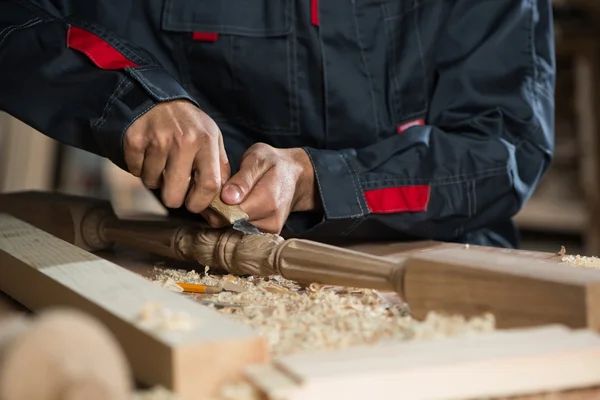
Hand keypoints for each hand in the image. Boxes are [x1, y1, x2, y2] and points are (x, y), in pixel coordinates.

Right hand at [123, 99, 229, 211]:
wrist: (157, 97)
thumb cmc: (190, 125)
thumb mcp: (212, 139)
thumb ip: (220, 168)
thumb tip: (224, 200)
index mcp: (206, 142)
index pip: (210, 185)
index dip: (201, 203)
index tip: (194, 205)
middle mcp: (183, 141)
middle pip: (174, 194)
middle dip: (173, 199)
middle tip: (174, 189)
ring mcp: (157, 140)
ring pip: (152, 183)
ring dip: (156, 179)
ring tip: (162, 162)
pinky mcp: (135, 140)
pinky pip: (136, 171)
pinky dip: (140, 168)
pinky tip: (149, 154)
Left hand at [202, 143, 319, 233]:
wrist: (295, 176)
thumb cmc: (273, 164)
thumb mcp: (257, 159)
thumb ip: (243, 179)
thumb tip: (227, 198)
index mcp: (268, 200)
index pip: (230, 212)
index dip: (216, 202)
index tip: (214, 190)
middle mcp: (271, 219)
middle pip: (231, 222)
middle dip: (221, 209)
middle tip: (221, 192)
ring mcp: (271, 230)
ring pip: (234, 228)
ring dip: (229, 215)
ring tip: (233, 198)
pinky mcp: (268, 235)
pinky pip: (243, 232)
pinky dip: (237, 220)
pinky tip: (241, 206)